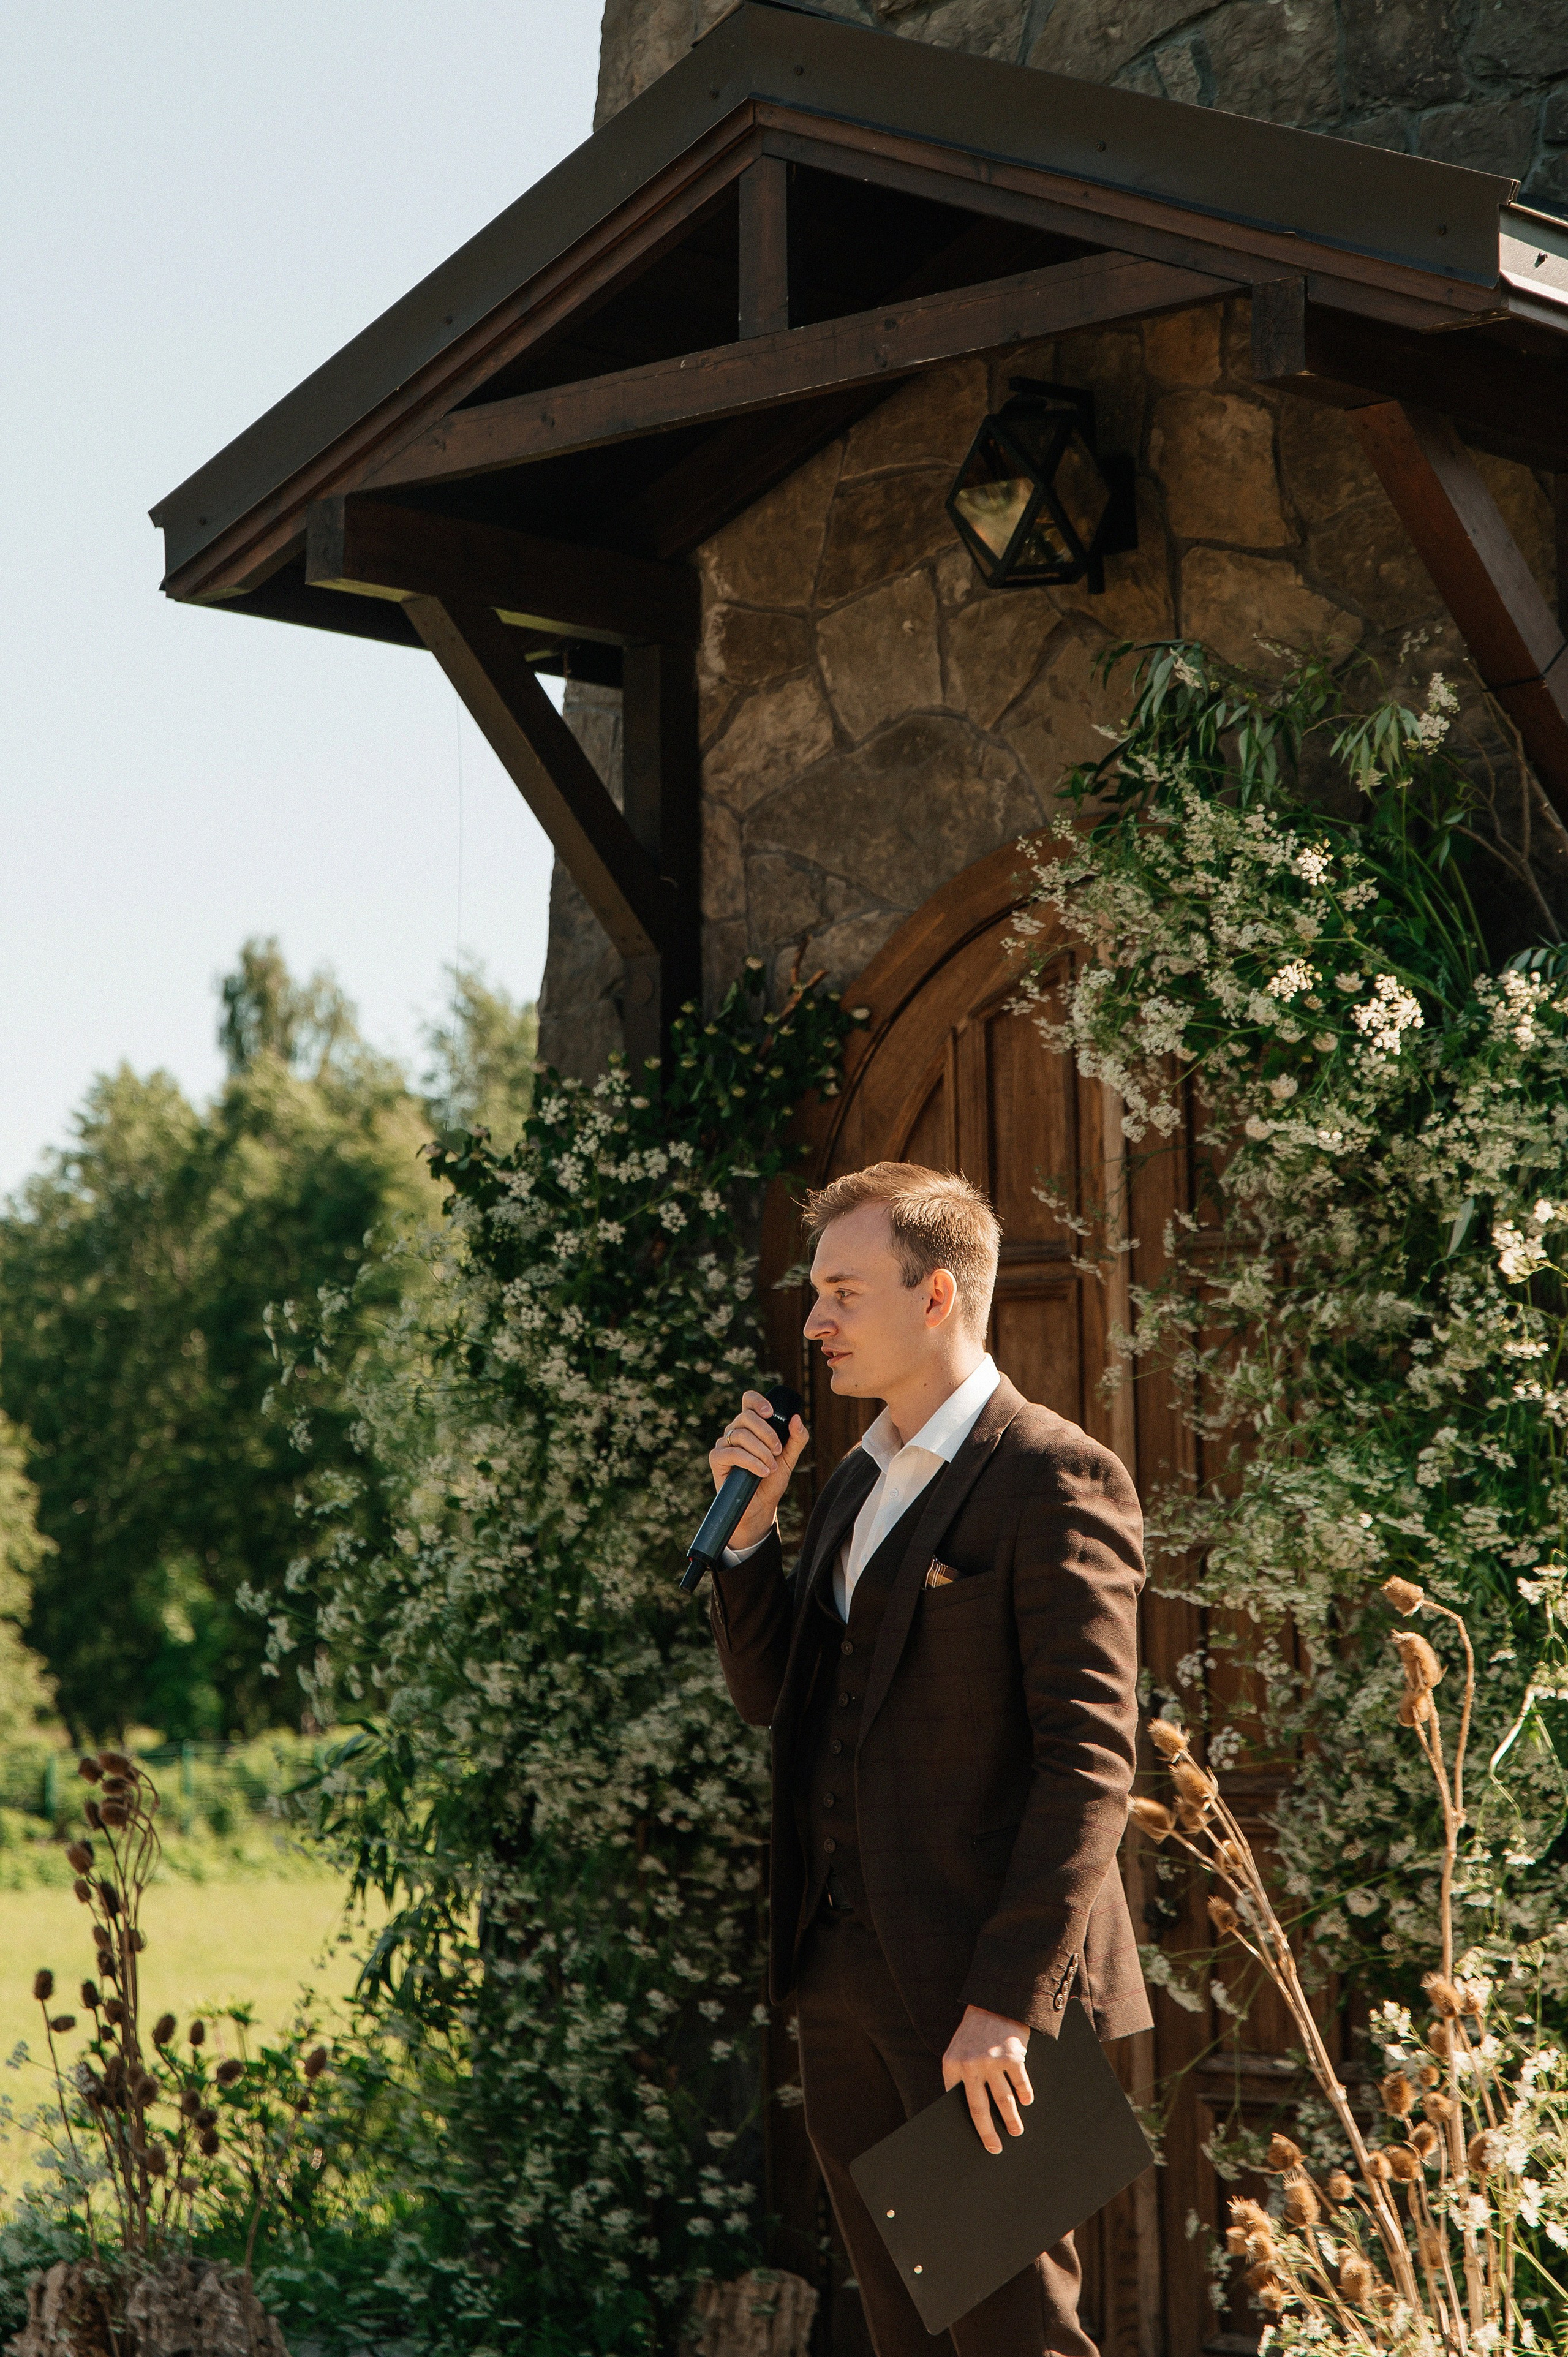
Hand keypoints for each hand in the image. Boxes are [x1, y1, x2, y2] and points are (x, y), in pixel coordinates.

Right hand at [708, 1391, 808, 1551]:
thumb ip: (797, 1438)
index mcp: (751, 1426)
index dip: (757, 1401)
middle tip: (778, 1451)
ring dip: (761, 1451)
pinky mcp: (717, 1459)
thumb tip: (796, 1418)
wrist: (760, 1506)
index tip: (771, 1412)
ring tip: (772, 1466)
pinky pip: (732, 1452)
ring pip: (741, 1434)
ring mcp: (724, 1444)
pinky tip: (762, 1472)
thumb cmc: (772, 1480)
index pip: (748, 1401)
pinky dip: (751, 1462)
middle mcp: (735, 1431)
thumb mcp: (789, 1458)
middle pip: (746, 1416)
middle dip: (767, 1433)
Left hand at [941, 2005, 1032, 2154]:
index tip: (970, 2140)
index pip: (956, 2102)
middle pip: (979, 2108)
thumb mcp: (959, 2051)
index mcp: (952, 2065)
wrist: (994, 2002)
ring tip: (1015, 2131)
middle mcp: (970, 2065)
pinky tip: (1027, 2102)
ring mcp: (992, 2061)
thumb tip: (971, 2112)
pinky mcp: (1012, 2055)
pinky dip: (1025, 2095)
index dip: (964, 2122)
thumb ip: (961, 2076)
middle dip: (987, 2133)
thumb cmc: (975, 2032)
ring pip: (1003, 2101)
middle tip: (994, 2149)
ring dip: (1011, 2120)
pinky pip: (1020, 2083)